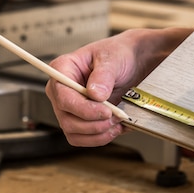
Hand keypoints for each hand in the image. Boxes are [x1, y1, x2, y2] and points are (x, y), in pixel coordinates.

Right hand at [46, 27, 190, 146]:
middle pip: (66, 119)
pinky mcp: (80, 120)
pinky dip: (101, 137)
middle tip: (116, 116)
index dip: (82, 108)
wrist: (132, 62)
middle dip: (93, 123)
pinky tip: (116, 127)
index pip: (62, 96)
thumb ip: (103, 75)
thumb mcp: (112, 58)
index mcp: (63, 70)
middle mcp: (62, 91)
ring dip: (98, 133)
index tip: (105, 111)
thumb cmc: (117, 54)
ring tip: (117, 120)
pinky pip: (83, 138)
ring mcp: (70, 108)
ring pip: (74, 132)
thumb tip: (94, 95)